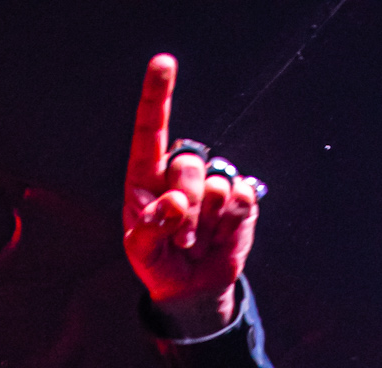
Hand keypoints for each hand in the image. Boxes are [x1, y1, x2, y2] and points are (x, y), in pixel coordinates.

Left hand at [123, 53, 262, 322]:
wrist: (190, 290)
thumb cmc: (158, 262)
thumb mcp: (141, 251)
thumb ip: (149, 228)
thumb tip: (174, 204)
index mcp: (148, 174)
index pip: (151, 128)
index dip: (158, 95)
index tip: (164, 64)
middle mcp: (180, 171)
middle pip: (188, 164)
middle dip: (185, 206)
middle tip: (180, 239)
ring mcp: (212, 183)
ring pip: (216, 183)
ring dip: (205, 221)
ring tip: (195, 243)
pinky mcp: (239, 200)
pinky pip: (240, 196)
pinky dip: (230, 222)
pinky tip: (219, 236)